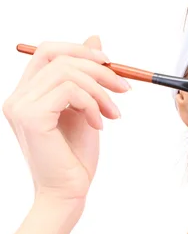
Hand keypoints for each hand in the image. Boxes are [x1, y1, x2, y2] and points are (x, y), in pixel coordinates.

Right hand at [3, 35, 130, 201]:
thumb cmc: (75, 157)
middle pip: (58, 55)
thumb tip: (95, 39)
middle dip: (98, 67)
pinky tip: (99, 124)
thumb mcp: (85, 108)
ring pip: (67, 72)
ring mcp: (20, 106)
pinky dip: (92, 104)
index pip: (48, 51)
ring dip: (100, 91)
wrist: (67, 193)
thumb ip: (85, 77)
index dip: (81, 50)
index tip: (111, 65)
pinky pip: (69, 91)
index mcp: (27, 94)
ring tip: (114, 114)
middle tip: (124, 88)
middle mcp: (17, 96)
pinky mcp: (31, 117)